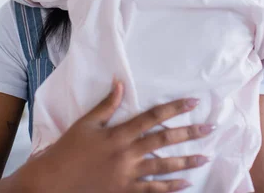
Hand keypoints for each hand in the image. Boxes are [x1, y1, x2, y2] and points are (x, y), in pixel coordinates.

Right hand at [18, 81, 212, 191]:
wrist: (53, 183)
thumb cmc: (67, 150)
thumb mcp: (85, 124)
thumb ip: (107, 105)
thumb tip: (121, 82)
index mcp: (118, 134)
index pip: (153, 117)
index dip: (175, 108)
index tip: (193, 101)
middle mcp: (127, 153)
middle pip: (164, 140)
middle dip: (189, 133)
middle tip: (210, 129)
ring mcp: (128, 175)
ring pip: (163, 167)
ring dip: (186, 161)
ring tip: (205, 157)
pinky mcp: (125, 191)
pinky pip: (153, 190)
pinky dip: (170, 188)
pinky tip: (186, 184)